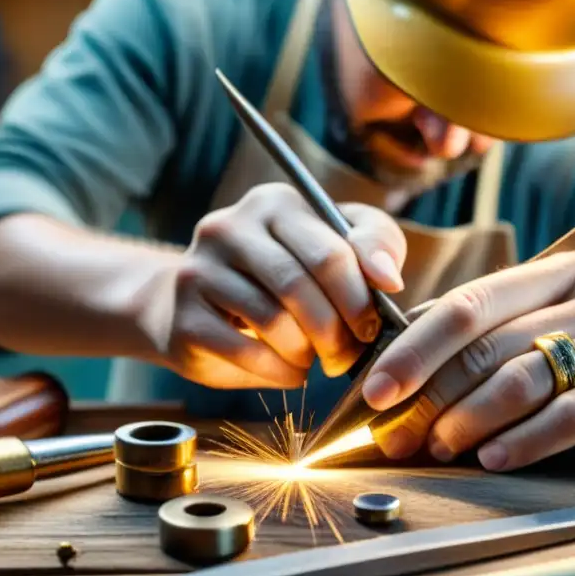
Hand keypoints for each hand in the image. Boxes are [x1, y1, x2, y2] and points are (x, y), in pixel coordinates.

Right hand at [162, 183, 405, 389]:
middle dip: (334, 333)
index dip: (360, 300)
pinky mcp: (184, 317)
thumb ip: (374, 247)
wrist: (196, 304)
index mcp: (275, 203)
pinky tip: (289, 372)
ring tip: (312, 360)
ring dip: (305, 354)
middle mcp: (230, 227)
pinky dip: (279, 372)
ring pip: (272, 321)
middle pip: (299, 287)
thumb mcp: (335, 247)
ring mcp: (199, 270)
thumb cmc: (283, 276)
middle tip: (346, 358)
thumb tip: (390, 280)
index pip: (330, 252)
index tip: (372, 329)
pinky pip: (245, 352)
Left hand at [361, 252, 574, 469]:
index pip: (475, 300)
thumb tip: (423, 364)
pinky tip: (495, 459)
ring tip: (438, 448)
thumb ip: (521, 329)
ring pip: (530, 374)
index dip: (416, 346)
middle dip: (431, 392)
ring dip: (470, 417)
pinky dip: (528, 439)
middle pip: (493, 340)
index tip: (373, 387)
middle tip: (395, 433)